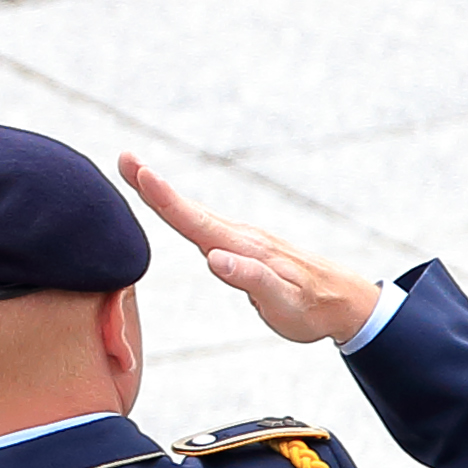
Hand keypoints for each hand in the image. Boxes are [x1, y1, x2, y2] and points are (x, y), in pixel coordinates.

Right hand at [120, 158, 384, 347]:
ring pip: (195, 214)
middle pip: (188, 209)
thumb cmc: (311, 309)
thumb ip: (251, 280)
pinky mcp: (244, 247)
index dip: (164, 197)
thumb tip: (214, 258)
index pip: (194, 221)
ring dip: (164, 194)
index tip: (140, 171)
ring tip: (138, 173)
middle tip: (124, 158)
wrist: (343, 301)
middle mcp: (239, 237)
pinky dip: (182, 210)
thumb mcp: (283, 303)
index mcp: (242, 249)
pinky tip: (173, 207)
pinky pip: (205, 224)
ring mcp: (242, 240)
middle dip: (154, 185)